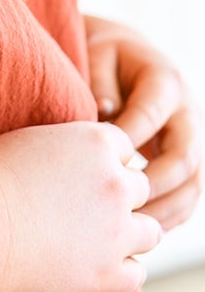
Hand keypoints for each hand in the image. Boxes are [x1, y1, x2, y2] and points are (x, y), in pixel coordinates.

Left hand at [83, 12, 203, 232]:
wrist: (126, 58)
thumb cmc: (104, 58)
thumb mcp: (98, 57)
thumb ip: (99, 83)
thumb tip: (104, 114)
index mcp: (166, 83)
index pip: (151, 117)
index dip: (126, 143)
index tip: (96, 165)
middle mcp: (188, 113)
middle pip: (184, 158)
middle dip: (152, 186)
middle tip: (118, 209)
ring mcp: (191, 139)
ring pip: (194, 184)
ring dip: (165, 209)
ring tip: (130, 230)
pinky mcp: (186, 160)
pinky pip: (189, 195)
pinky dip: (170, 216)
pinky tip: (142, 234)